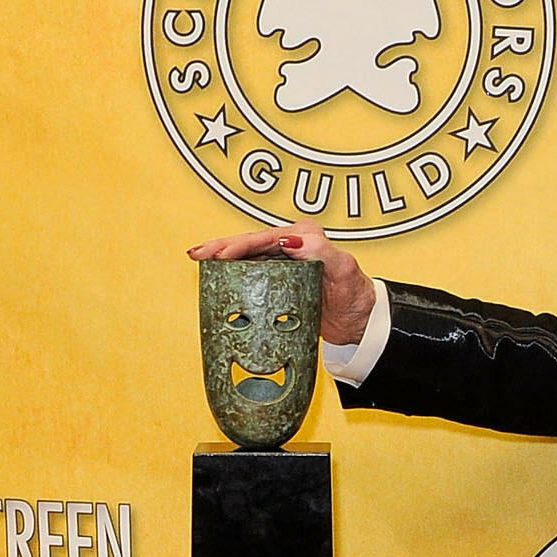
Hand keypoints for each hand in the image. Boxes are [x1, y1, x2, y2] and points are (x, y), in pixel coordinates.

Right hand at [188, 220, 375, 344]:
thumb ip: (322, 252)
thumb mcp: (344, 269)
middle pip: (250, 243)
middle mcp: (293, 245)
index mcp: (307, 236)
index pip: (266, 237)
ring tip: (197, 259)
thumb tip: (292, 240)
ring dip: (221, 257)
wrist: (359, 320)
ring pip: (246, 256)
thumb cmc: (356, 292)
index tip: (221, 254)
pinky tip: (213, 278)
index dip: (240, 244)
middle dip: (221, 246)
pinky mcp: (277, 281)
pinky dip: (230, 274)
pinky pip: (249, 274)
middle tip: (197, 254)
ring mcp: (283, 263)